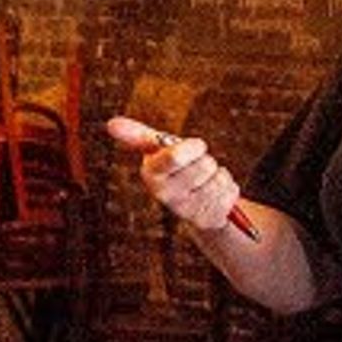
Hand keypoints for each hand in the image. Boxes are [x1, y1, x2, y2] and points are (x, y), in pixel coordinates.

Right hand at [104, 114, 247, 238]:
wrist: (193, 204)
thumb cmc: (175, 170)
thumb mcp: (158, 151)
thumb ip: (137, 136)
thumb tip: (110, 123)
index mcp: (151, 175)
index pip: (176, 156)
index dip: (192, 148)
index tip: (197, 146)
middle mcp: (166, 195)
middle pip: (205, 164)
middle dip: (207, 161)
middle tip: (197, 167)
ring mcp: (188, 210)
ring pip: (219, 177)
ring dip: (218, 175)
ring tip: (205, 182)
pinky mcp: (210, 218)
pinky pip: (230, 191)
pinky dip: (228, 188)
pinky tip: (215, 194)